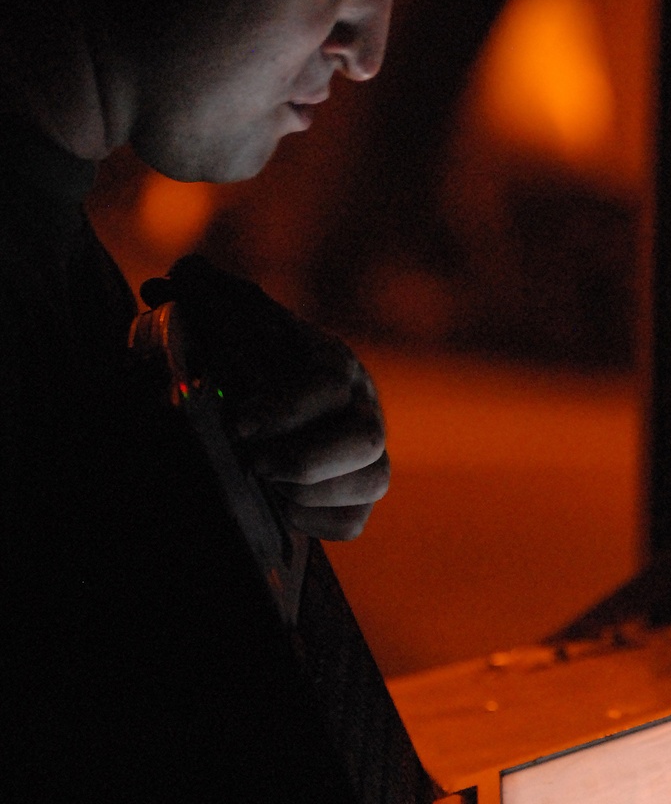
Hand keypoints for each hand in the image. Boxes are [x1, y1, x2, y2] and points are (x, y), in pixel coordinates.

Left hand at [145, 256, 388, 540]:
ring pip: (372, 482)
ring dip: (312, 492)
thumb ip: (205, 297)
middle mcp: (362, 406)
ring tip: (266, 486)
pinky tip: (282, 508)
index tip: (238, 425)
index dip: (286, 409)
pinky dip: (319, 520)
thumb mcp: (236, 322)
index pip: (325, 386)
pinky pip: (355, 520)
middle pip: (365, 440)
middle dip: (307, 460)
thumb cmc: (255, 356)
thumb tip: (166, 283)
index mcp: (332, 361)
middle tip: (254, 464)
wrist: (283, 397)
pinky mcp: (361, 493)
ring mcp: (369, 451)